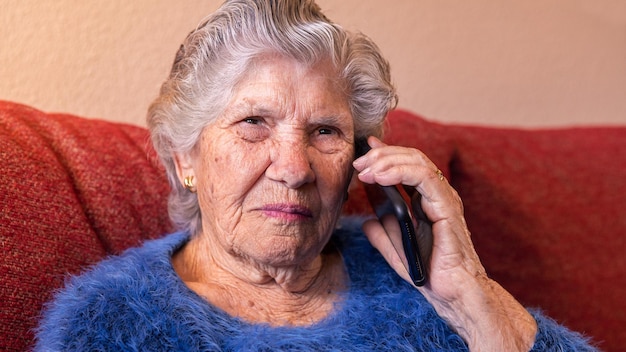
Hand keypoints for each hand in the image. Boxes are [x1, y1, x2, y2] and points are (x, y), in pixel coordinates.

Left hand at [352, 136, 536, 350]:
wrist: (451, 293)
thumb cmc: (429, 273)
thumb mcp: (396, 249)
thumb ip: (382, 232)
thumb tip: (366, 220)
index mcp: (426, 201)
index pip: (406, 166)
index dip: (384, 154)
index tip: (362, 152)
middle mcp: (437, 194)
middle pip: (410, 157)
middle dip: (380, 155)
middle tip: (357, 162)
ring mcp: (444, 198)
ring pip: (417, 160)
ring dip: (386, 161)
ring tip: (364, 170)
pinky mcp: (447, 206)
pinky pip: (424, 177)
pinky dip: (398, 172)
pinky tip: (379, 177)